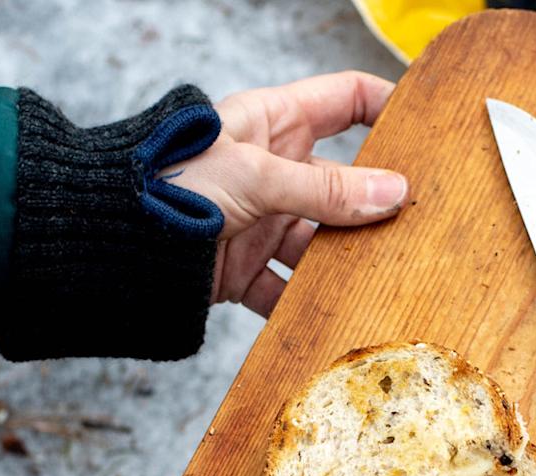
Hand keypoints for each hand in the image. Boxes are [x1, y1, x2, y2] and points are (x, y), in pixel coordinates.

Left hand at [170, 71, 409, 316]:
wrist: (106, 243)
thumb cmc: (168, 182)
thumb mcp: (256, 175)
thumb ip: (326, 189)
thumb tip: (393, 193)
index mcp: (273, 121)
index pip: (346, 100)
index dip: (387, 108)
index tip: (428, 132)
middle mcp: (271, 169)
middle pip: (344, 183)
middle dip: (378, 204)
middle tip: (422, 223)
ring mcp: (260, 220)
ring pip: (321, 242)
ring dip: (347, 261)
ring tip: (386, 277)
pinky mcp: (244, 270)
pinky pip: (287, 289)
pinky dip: (307, 304)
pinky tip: (336, 314)